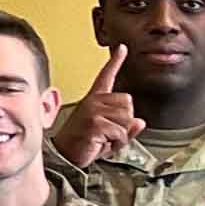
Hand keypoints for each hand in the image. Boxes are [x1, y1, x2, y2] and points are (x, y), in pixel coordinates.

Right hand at [49, 45, 141, 166]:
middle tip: (107, 132)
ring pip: (127, 118)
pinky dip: (116, 142)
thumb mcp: (109, 136)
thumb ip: (126, 128)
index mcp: (94, 100)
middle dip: (124, 121)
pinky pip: (120, 132)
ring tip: (103, 139)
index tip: (122, 48)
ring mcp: (93, 110)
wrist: (64, 157)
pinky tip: (101, 143)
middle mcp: (93, 101)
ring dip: (120, 134)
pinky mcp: (95, 122)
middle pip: (128, 102)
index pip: (106, 76)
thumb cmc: (83, 145)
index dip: (115, 61)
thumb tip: (140, 122)